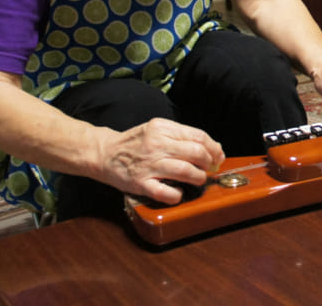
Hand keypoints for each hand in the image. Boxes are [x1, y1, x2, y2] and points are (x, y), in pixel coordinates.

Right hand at [96, 118, 224, 204]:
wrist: (104, 153)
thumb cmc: (135, 143)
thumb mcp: (157, 130)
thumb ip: (182, 136)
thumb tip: (213, 147)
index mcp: (162, 128)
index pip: (198, 136)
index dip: (213, 148)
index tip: (217, 157)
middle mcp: (156, 144)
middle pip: (196, 152)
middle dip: (209, 163)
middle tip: (208, 169)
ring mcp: (148, 165)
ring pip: (185, 171)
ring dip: (198, 178)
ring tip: (198, 179)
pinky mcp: (140, 183)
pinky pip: (165, 192)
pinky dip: (177, 194)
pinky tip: (177, 191)